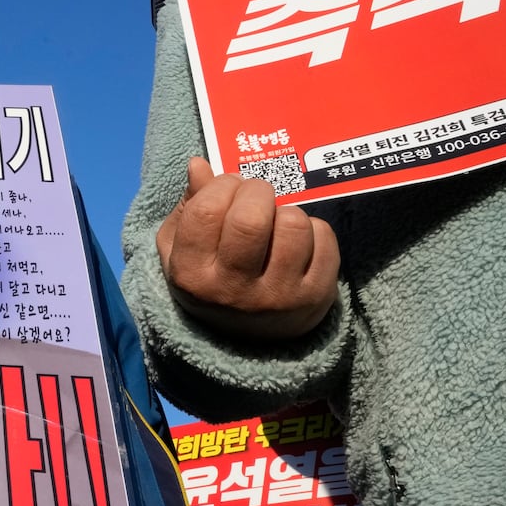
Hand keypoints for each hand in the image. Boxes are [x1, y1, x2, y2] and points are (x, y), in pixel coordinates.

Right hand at [155, 157, 340, 341]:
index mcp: (192, 276)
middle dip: (256, 190)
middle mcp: (234, 292)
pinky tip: (298, 242)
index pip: (206, 211)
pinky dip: (313, 228)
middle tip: (256, 196)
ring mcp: (278, 297)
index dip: (220, 185)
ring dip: (286, 210)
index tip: (227, 187)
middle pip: (251, 218)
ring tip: (276, 221)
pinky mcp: (316, 297)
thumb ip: (189, 205)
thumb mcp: (182, 249)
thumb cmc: (210, 280)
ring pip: (293, 224)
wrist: (247, 341)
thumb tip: (200, 164)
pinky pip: (324, 238)